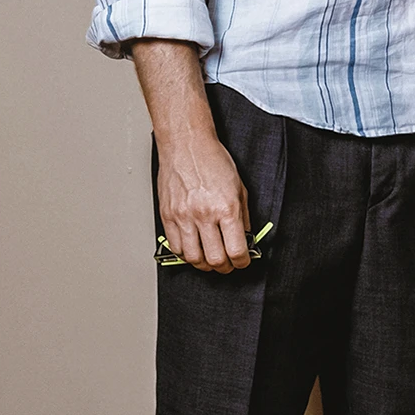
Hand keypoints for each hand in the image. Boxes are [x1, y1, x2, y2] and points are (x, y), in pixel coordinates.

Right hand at [155, 123, 251, 272]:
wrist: (187, 147)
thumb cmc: (213, 161)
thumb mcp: (240, 187)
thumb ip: (244, 216)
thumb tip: (246, 237)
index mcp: (226, 208)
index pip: (236, 250)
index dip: (242, 262)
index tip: (243, 262)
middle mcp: (204, 215)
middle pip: (214, 259)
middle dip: (225, 268)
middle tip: (228, 265)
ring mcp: (183, 218)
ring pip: (193, 258)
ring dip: (204, 265)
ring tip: (211, 261)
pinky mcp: (168, 217)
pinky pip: (175, 247)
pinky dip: (186, 255)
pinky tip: (194, 251)